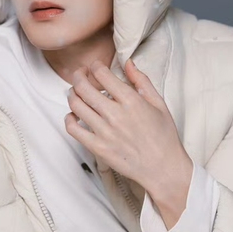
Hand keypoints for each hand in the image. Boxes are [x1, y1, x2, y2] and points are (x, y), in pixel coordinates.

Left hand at [64, 57, 192, 199]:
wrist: (163, 168)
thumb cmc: (163, 136)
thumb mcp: (159, 103)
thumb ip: (142, 81)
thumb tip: (128, 63)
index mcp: (131, 101)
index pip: (103, 75)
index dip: (95, 66)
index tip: (94, 67)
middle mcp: (115, 115)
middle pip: (84, 87)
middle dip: (78, 76)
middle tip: (79, 75)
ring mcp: (104, 132)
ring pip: (76, 105)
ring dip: (72, 95)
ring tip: (76, 93)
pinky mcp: (97, 147)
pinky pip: (73, 129)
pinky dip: (69, 119)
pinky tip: (74, 115)